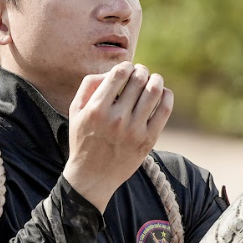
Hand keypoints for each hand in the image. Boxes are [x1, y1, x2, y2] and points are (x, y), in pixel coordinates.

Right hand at [61, 63, 173, 210]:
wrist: (92, 177)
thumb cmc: (83, 140)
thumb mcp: (76, 111)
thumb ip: (89, 86)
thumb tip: (111, 71)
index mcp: (97, 109)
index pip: (119, 74)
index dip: (127, 66)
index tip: (127, 69)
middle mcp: (116, 119)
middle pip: (138, 80)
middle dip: (141, 71)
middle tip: (141, 73)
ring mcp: (134, 130)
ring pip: (154, 91)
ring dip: (156, 79)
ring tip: (153, 80)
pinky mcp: (148, 139)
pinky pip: (164, 109)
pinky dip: (166, 95)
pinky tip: (162, 93)